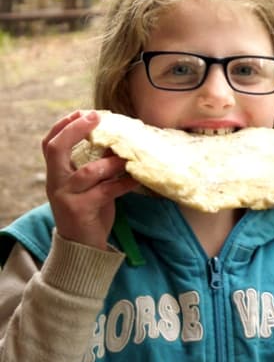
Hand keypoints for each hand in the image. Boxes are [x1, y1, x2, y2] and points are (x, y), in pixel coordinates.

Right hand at [42, 110, 137, 249]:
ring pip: (88, 171)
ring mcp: (66, 197)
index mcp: (56, 174)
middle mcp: (56, 183)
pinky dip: (124, 183)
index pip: (49, 144)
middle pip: (57, 149)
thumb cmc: (88, 212)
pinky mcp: (81, 210)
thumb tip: (115, 140)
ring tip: (127, 157)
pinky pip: (106, 191)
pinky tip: (137, 178)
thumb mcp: (87, 186)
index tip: (82, 112)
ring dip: (111, 161)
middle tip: (96, 118)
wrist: (82, 249)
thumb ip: (94, 165)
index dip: (63, 125)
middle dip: (76, 130)